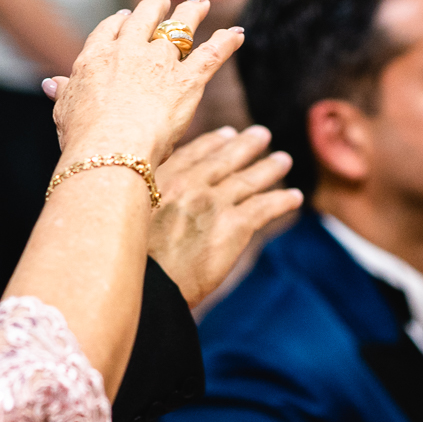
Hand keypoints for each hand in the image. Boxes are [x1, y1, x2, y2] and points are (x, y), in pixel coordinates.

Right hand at [43, 0, 241, 165]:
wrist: (111, 147)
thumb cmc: (83, 136)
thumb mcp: (64, 110)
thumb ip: (64, 91)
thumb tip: (53, 82)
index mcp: (96, 57)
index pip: (109, 30)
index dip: (119, 21)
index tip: (125, 16)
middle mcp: (129, 51)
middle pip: (145, 19)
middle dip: (156, 7)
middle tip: (163, 0)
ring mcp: (159, 62)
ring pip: (180, 28)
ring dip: (192, 12)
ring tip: (200, 1)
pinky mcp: (187, 80)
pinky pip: (211, 54)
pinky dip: (226, 41)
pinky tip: (237, 33)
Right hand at [149, 125, 303, 307]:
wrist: (145, 287)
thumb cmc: (131, 261)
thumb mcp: (128, 217)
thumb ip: (146, 200)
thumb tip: (153, 199)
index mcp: (158, 180)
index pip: (192, 153)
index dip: (213, 142)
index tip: (226, 134)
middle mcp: (187, 184)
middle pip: (223, 159)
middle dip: (245, 145)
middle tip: (262, 134)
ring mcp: (212, 202)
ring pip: (248, 179)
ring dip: (269, 168)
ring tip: (284, 160)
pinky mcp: (233, 225)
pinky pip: (264, 207)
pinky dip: (282, 201)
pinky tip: (295, 197)